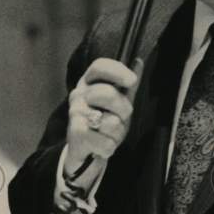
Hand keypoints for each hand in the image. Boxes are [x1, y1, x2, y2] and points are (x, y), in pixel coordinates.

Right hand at [65, 58, 142, 176]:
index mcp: (88, 83)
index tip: (132, 80)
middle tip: (121, 118)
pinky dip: (110, 146)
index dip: (117, 70)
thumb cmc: (103, 122)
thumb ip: (128, 85)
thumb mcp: (118, 101)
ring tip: (109, 133)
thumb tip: (138, 61)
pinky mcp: (76, 134)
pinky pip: (107, 141)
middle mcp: (78, 95)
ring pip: (111, 121)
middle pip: (108, 94)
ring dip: (117, 132)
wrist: (83, 151)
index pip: (99, 67)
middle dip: (123, 109)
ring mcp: (75, 114)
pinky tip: (102, 145)